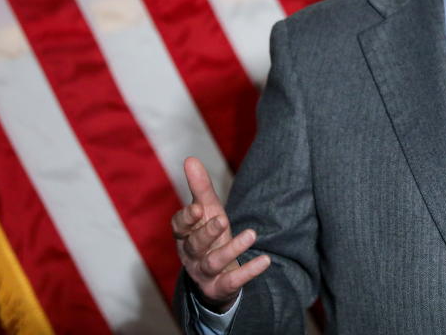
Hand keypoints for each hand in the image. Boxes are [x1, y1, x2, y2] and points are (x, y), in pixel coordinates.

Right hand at [171, 157, 270, 311]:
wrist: (216, 276)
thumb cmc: (210, 236)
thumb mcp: (208, 211)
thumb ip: (200, 187)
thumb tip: (190, 158)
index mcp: (185, 235)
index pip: (179, 227)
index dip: (186, 219)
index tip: (198, 208)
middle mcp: (191, 255)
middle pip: (195, 244)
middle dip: (207, 232)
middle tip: (222, 219)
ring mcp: (205, 273)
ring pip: (213, 262)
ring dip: (232, 249)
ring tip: (252, 234)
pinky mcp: (221, 287)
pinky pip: (233, 281)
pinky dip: (248, 271)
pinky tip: (265, 260)